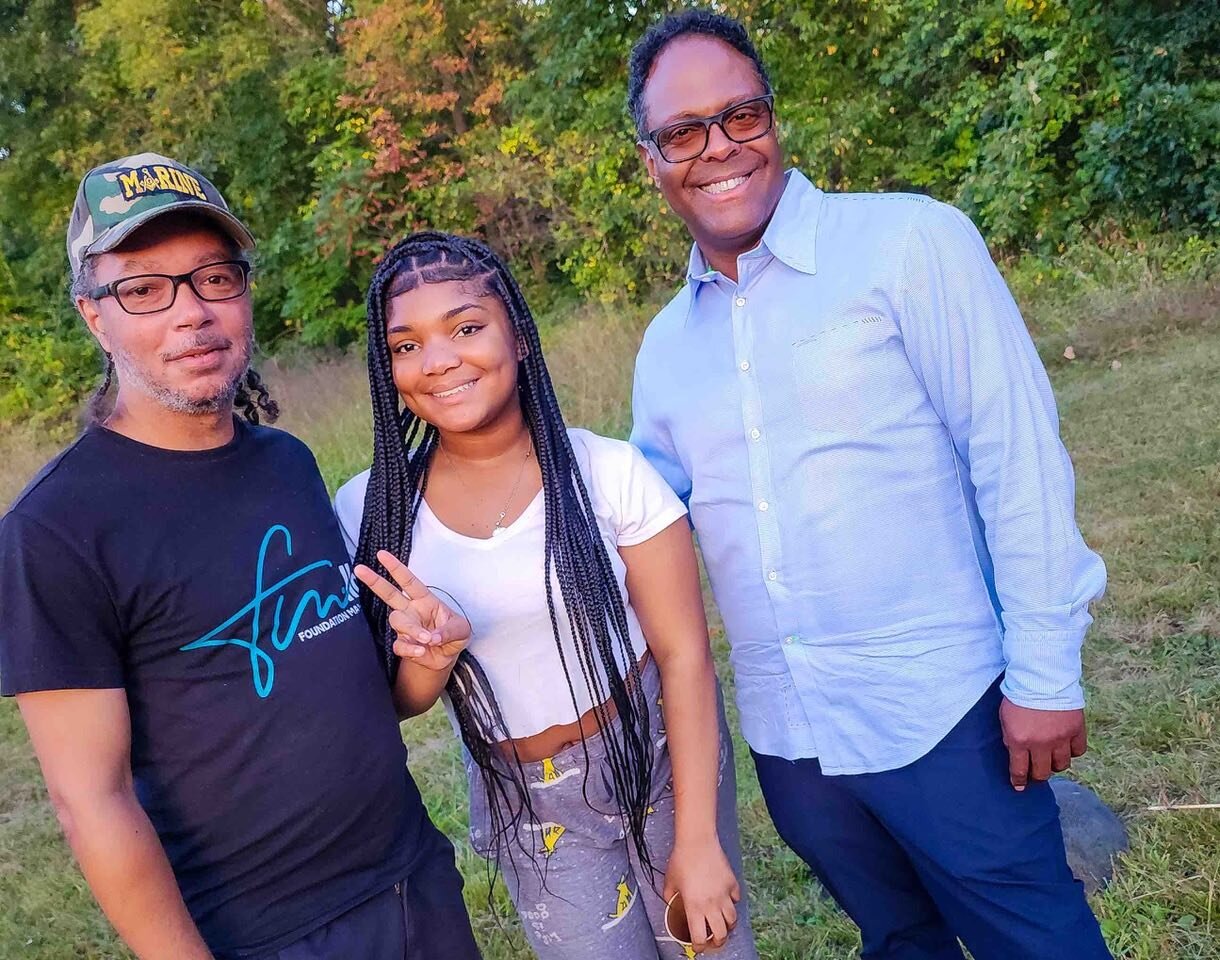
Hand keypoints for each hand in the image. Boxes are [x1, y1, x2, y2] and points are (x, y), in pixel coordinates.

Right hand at [354, 549, 470, 672]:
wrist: (447, 658)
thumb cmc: (454, 635)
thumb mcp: (461, 629)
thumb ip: (449, 631)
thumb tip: (433, 637)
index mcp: (425, 599)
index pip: (408, 581)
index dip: (395, 567)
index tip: (381, 554)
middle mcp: (411, 610)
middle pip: (388, 593)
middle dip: (374, 581)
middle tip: (359, 569)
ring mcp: (405, 627)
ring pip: (397, 621)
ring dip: (412, 630)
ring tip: (426, 639)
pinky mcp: (402, 644)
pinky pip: (399, 644)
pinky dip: (410, 649)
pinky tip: (421, 651)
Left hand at [663, 838, 739, 951]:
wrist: (697, 841)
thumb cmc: (681, 860)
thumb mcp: (670, 883)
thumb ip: (671, 899)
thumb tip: (671, 907)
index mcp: (694, 907)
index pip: (700, 937)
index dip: (699, 946)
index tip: (698, 947)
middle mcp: (712, 904)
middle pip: (721, 934)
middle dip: (717, 942)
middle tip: (713, 941)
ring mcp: (724, 894)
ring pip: (733, 920)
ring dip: (728, 925)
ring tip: (722, 924)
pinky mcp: (732, 883)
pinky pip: (736, 899)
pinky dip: (733, 903)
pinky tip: (727, 900)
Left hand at [999, 697, 1086, 790]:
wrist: (1042, 677)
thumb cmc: (1019, 695)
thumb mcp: (1004, 717)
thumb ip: (1009, 738)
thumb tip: (1015, 753)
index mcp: (1019, 740)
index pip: (1019, 770)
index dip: (1019, 781)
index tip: (1019, 787)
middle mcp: (1041, 744)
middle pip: (1042, 772)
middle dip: (1037, 775)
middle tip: (1035, 773)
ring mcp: (1061, 739)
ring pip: (1062, 765)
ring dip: (1055, 765)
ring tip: (1051, 759)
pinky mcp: (1076, 730)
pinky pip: (1078, 751)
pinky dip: (1072, 752)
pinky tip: (1066, 747)